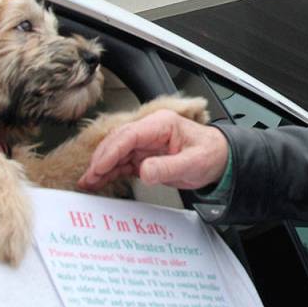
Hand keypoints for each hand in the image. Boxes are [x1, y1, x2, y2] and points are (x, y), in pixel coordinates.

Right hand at [78, 109, 228, 191]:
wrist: (219, 159)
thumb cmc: (210, 154)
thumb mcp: (193, 163)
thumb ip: (168, 167)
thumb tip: (145, 171)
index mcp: (162, 124)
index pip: (130, 134)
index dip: (112, 150)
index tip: (100, 166)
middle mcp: (150, 131)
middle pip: (117, 141)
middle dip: (101, 159)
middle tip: (89, 177)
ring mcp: (146, 143)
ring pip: (116, 152)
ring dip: (101, 167)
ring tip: (88, 182)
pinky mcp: (144, 156)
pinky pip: (122, 163)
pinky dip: (110, 172)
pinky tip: (99, 181)